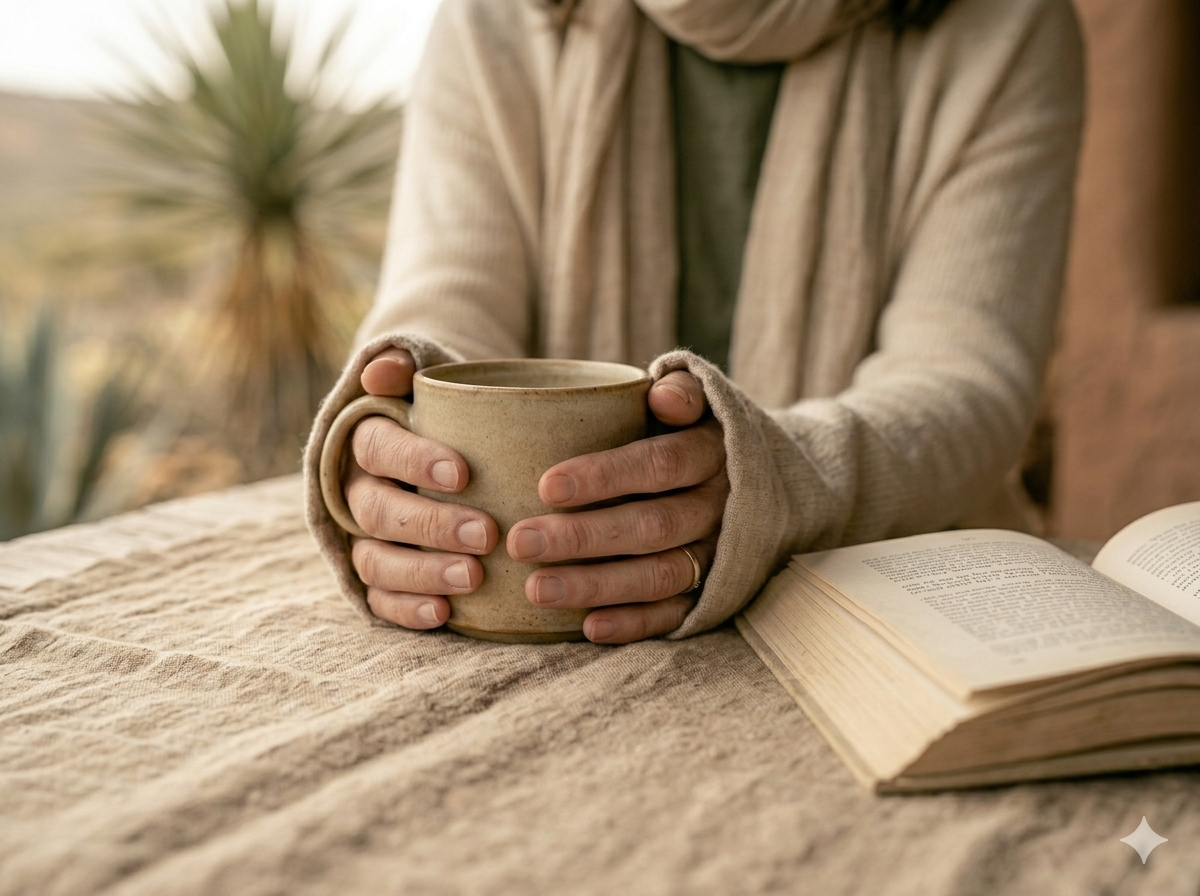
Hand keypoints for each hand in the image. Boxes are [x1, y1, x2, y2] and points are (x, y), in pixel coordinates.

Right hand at [342, 348, 499, 629]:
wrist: (448, 445)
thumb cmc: (449, 413)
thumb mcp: (434, 379)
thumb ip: (409, 365)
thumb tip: (381, 371)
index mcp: (366, 439)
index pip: (377, 447)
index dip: (414, 460)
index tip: (463, 472)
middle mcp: (357, 490)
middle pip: (379, 511)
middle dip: (431, 524)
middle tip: (487, 533)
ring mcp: (363, 537)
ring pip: (376, 559)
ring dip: (423, 572)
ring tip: (475, 576)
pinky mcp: (377, 575)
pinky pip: (379, 598)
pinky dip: (406, 608)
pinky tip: (444, 613)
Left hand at [508, 370, 727, 644]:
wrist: (754, 480)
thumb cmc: (691, 433)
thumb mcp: (697, 402)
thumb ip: (681, 392)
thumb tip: (663, 398)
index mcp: (711, 454)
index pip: (659, 465)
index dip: (605, 477)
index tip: (545, 486)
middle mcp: (719, 508)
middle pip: (652, 526)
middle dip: (584, 537)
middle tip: (521, 542)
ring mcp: (717, 554)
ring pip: (660, 575)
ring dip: (597, 585)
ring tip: (536, 589)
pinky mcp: (712, 593)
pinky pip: (675, 615)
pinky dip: (634, 623)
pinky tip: (588, 627)